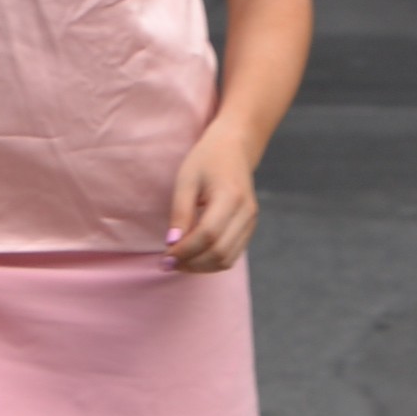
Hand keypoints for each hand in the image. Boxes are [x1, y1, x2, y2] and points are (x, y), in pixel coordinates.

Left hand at [166, 119, 260, 270]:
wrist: (234, 148)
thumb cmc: (206, 160)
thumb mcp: (186, 180)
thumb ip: (180, 213)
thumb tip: (172, 244)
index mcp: (230, 196)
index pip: (208, 235)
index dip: (184, 251)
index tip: (164, 257)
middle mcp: (246, 212)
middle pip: (219, 252)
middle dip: (191, 263)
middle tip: (167, 263)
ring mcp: (251, 222)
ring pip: (227, 259)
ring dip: (201, 267)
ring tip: (178, 262)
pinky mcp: (250, 228)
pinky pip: (232, 255)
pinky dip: (211, 262)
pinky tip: (193, 257)